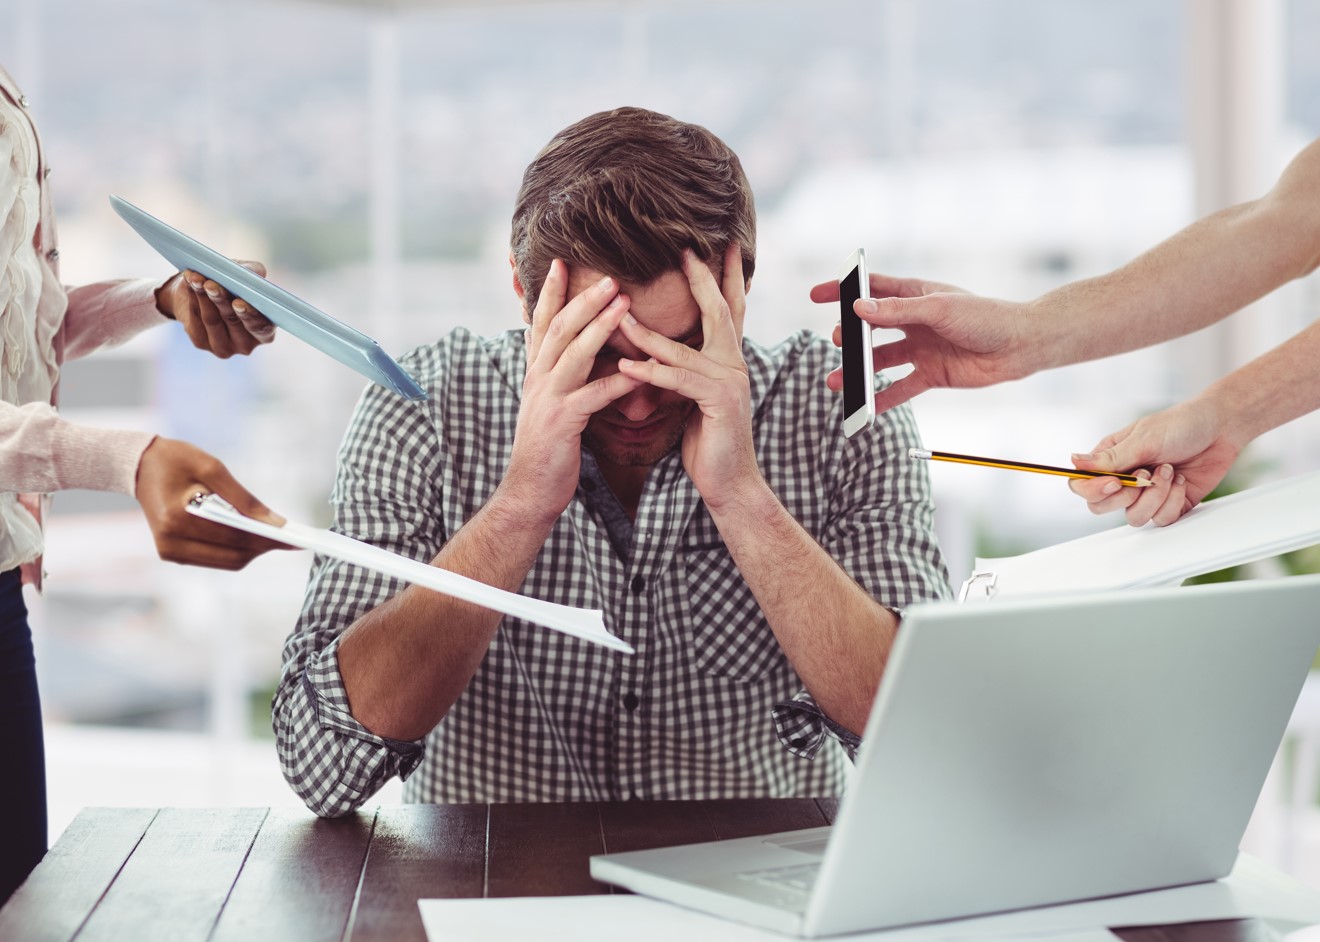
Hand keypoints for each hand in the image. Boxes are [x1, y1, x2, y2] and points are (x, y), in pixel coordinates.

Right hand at [135, 437, 289, 568]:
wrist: (139, 466)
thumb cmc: (176, 460)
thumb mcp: (212, 468)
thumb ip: (244, 498)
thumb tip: (275, 522)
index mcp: (177, 519)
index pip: (234, 537)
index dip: (267, 539)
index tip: (294, 538)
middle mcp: (170, 542)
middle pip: (233, 557)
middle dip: (263, 547)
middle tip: (290, 538)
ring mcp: (169, 552)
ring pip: (226, 562)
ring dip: (252, 550)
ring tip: (274, 536)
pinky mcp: (172, 554)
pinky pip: (214, 559)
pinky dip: (235, 550)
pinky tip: (251, 535)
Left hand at [156, 264, 275, 357]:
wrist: (203, 294)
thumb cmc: (232, 284)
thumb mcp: (246, 275)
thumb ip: (255, 273)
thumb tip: (255, 273)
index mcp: (264, 331)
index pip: (261, 328)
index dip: (251, 315)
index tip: (238, 302)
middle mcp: (246, 344)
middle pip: (233, 321)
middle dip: (221, 300)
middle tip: (211, 285)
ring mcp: (223, 346)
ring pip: (212, 319)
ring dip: (203, 295)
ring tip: (196, 277)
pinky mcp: (201, 342)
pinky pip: (196, 317)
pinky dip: (192, 296)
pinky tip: (190, 282)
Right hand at [501, 260, 641, 520]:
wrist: (529, 491)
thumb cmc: (547, 449)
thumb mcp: (549, 404)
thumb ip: (560, 377)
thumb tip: (573, 353)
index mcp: (536, 373)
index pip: (542, 323)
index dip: (551, 293)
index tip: (562, 262)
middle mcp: (538, 379)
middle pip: (559, 329)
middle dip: (583, 298)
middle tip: (610, 274)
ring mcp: (548, 399)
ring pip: (574, 354)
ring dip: (599, 326)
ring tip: (624, 303)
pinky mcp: (562, 423)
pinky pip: (593, 396)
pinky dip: (618, 381)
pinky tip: (640, 371)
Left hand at [617, 245, 759, 508]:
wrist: (729, 483)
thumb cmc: (708, 442)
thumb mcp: (693, 399)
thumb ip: (683, 371)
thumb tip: (658, 351)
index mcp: (728, 360)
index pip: (728, 310)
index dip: (724, 277)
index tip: (718, 246)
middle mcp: (734, 365)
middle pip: (719, 311)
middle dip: (702, 279)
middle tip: (685, 249)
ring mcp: (730, 382)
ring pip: (684, 348)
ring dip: (647, 332)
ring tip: (619, 314)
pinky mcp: (718, 402)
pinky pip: (678, 380)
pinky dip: (650, 372)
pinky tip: (626, 366)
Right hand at [810, 274, 1034, 413]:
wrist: (1019, 347)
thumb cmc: (985, 317)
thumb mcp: (939, 309)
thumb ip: (898, 310)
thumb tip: (859, 309)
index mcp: (915, 295)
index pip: (871, 289)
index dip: (844, 290)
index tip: (817, 295)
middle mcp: (914, 321)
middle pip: (871, 328)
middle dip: (850, 336)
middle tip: (837, 342)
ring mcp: (921, 349)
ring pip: (881, 361)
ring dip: (859, 371)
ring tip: (837, 381)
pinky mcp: (931, 374)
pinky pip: (901, 388)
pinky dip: (882, 399)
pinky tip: (865, 407)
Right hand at [1067, 397, 1241, 526]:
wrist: (1221, 429)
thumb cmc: (1181, 424)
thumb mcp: (1144, 439)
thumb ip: (1110, 458)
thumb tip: (1073, 462)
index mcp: (1110, 459)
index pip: (1081, 484)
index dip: (1093, 490)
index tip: (1116, 482)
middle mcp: (1124, 478)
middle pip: (1101, 507)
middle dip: (1127, 496)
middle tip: (1146, 476)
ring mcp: (1145, 494)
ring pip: (1133, 517)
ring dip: (1155, 496)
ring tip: (1169, 471)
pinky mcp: (1168, 504)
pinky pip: (1160, 519)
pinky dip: (1173, 501)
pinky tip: (1180, 480)